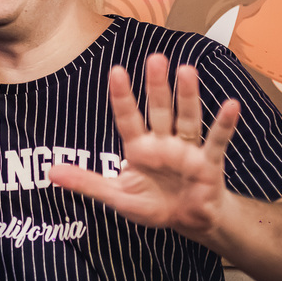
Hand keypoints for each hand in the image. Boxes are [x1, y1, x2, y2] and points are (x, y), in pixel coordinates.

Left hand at [47, 53, 239, 236]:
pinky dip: (224, 124)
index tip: (116, 71)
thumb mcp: (116, 195)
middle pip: (159, 110)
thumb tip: (50, 172)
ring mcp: (187, 150)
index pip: (127, 117)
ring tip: (187, 70)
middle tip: (155, 58)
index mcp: (139, 147)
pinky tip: (231, 105)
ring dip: (188, 96)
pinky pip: (216, 141)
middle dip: (157, 86)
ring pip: (187, 118)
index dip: (122, 96)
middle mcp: (163, 142)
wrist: (187, 222)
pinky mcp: (208, 163)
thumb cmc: (152, 204)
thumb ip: (86, 182)